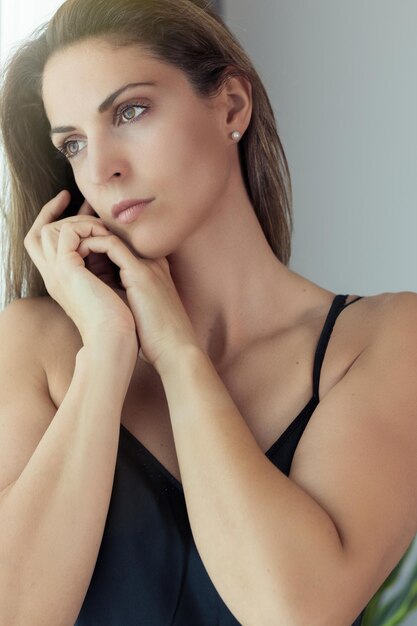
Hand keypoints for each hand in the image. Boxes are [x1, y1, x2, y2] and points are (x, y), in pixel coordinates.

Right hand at [24, 190, 138, 352]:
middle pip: (38, 234)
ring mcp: (56, 273)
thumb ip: (104, 265)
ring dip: (77, 221)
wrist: (117, 338)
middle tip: (88, 203)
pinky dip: (85, 228)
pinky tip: (105, 236)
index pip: (47, 245)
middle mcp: (53, 276)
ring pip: (48, 230)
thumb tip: (115, 244)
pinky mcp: (66, 270)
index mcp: (62, 281)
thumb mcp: (108, 284)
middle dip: (60, 213)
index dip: (57, 222)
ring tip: (102, 226)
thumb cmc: (119, 318)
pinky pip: (66, 233)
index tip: (78, 206)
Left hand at [76, 229, 202, 371]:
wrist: (177, 351)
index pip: (122, 248)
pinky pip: (110, 245)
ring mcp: (149, 264)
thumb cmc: (158, 338)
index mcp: (155, 270)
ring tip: (70, 252)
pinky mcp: (141, 272)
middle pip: (117, 238)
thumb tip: (105, 302)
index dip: (98, 251)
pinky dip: (90, 246)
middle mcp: (154, 261)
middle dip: (91, 241)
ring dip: (87, 239)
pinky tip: (76, 258)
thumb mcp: (141, 311)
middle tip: (70, 252)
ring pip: (112, 236)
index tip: (79, 262)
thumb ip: (128, 298)